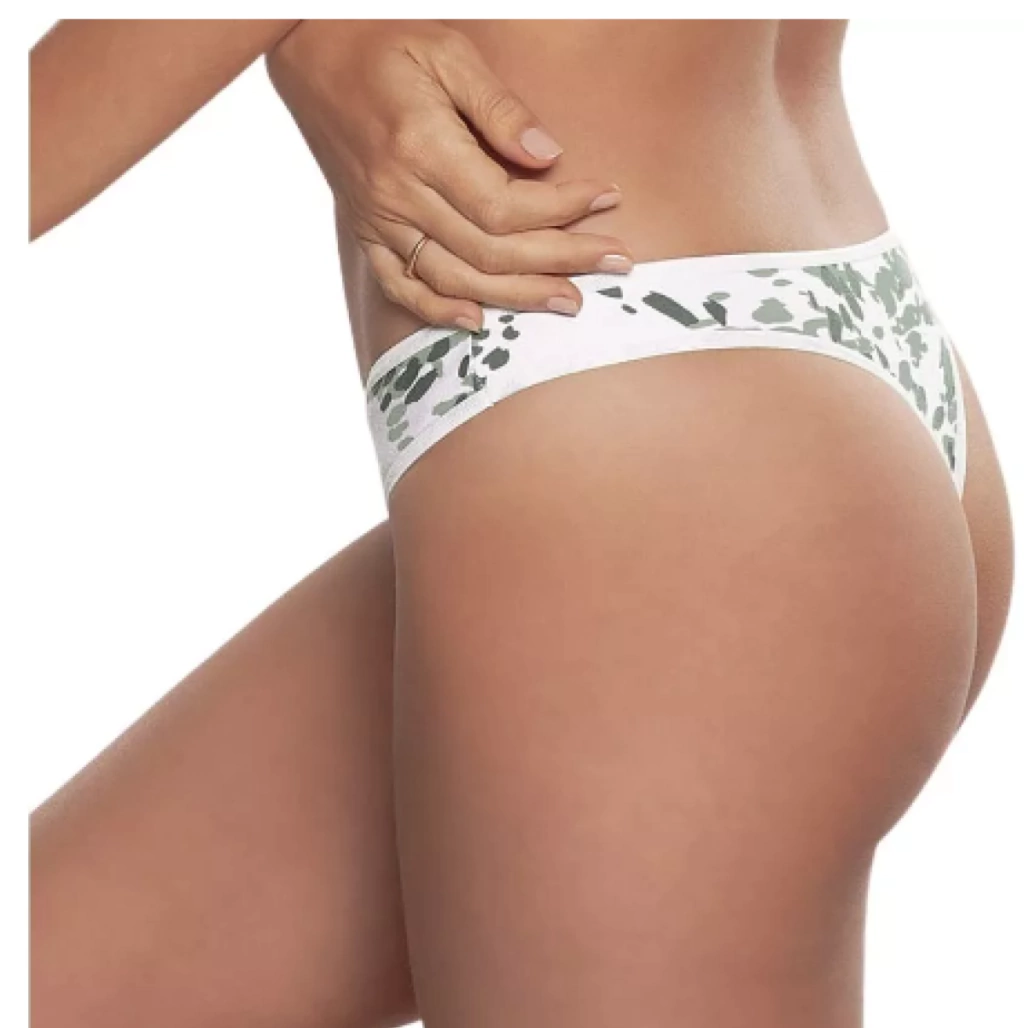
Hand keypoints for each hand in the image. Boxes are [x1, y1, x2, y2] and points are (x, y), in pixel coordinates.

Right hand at [266, 20, 632, 330]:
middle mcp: (399, 195)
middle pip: (492, 252)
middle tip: (615, 263)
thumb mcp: (448, 53)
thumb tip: (549, 157)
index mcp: (422, 148)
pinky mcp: (367, 231)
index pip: (505, 205)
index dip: (562, 210)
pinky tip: (478, 323)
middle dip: (561, 260)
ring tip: (568, 299)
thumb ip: (499, 107)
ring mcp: (380, 220)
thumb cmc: (385, 44)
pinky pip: (401, 286)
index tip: (607, 198)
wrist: (310, 54)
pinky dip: (437, 312)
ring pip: (456, 279)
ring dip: (517, 297)